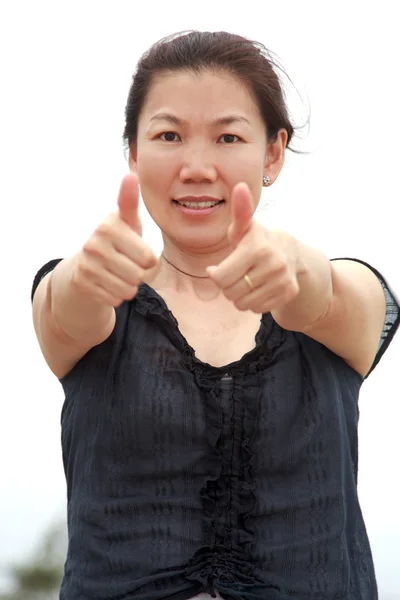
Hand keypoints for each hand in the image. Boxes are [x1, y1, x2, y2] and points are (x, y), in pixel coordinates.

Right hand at [71, 174, 158, 306]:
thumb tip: (131, 175)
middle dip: (139, 275)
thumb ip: (130, 202)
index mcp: (108, 227)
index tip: (137, 252)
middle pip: (139, 276)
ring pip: (128, 290)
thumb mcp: (126, 222)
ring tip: (119, 274)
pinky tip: (108, 284)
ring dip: (129, 286)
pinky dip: (116, 296)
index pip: (148, 258)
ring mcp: (86, 265)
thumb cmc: (116, 241)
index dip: (148, 260)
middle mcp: (94, 244)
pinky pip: (115, 300)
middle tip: (127, 265)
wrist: (84, 265)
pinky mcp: (82, 283)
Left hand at [206, 183, 299, 312]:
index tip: (218, 268)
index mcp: (256, 247)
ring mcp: (283, 280)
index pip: (220, 278)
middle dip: (228, 286)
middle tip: (236, 274)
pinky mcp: (289, 292)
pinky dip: (254, 302)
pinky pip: (258, 309)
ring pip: (243, 304)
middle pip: (230, 293)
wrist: (291, 252)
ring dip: (240, 296)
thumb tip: (240, 186)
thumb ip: (239, 211)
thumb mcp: (244, 227)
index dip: (215, 275)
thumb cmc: (256, 240)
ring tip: (246, 281)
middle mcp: (272, 264)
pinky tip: (259, 288)